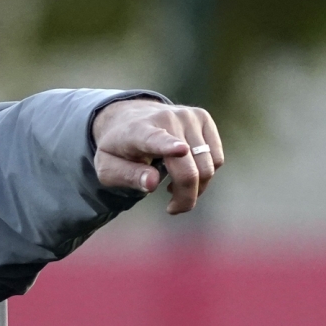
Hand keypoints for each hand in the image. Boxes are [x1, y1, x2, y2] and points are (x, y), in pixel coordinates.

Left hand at [91, 99, 224, 214]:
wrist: (129, 117)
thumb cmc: (118, 149)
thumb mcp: (108, 168)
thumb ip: (127, 177)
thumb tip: (152, 184)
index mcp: (139, 131)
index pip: (156, 140)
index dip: (169, 146)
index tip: (181, 150)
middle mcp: (167, 118)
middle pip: (189, 170)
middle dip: (185, 197)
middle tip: (172, 208)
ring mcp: (188, 116)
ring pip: (208, 167)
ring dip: (196, 188)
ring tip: (174, 188)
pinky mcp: (203, 118)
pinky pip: (216, 158)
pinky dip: (205, 173)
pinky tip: (185, 172)